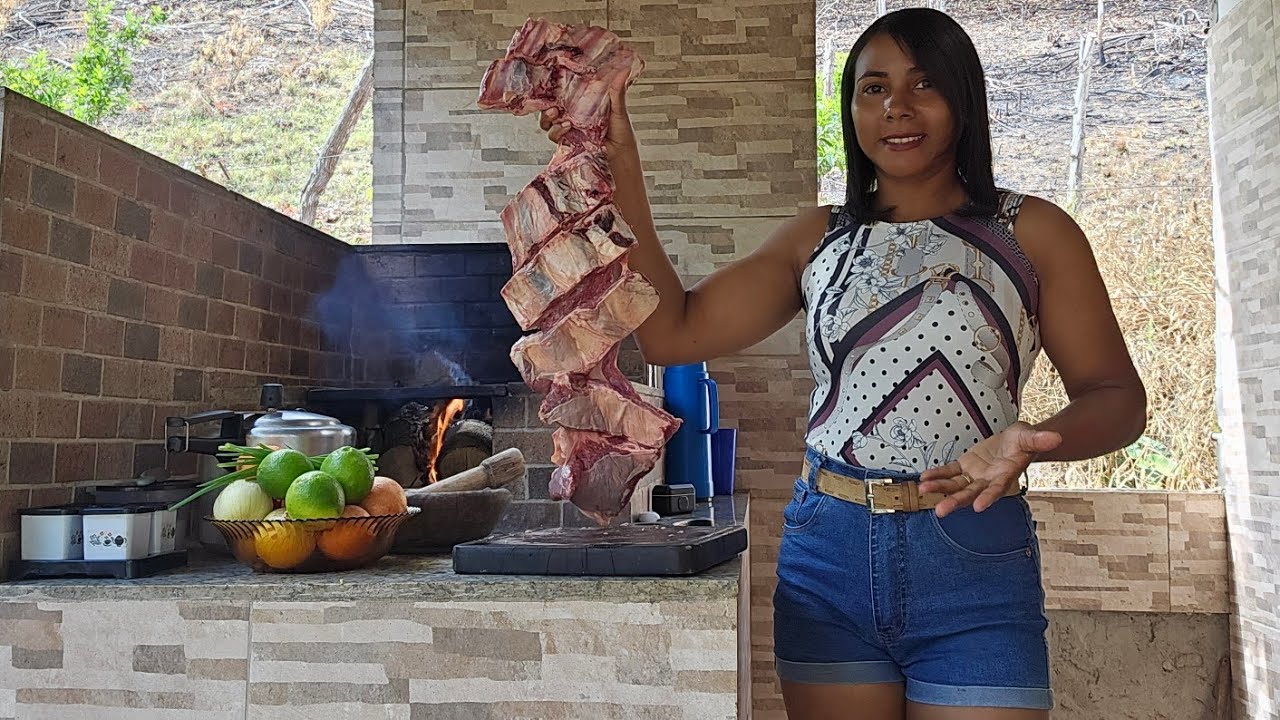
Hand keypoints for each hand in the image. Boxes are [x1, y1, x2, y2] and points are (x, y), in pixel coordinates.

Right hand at [538, 72, 636, 156]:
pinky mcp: (567, 141)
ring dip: (548, 117)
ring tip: (555, 113)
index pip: (563, 93)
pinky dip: (557, 131)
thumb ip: (617, 92)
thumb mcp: (618, 109)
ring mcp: (568, 129)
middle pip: (550, 106)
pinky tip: (566, 127)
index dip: (555, 88)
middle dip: (546, 103)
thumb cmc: (621, 131)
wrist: (621, 154)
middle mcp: (572, 115)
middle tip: (552, 101)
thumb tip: (623, 71)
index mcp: (582, 103)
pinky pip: (554, 136)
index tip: (553, 80)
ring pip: (548, 122)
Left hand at [918, 421, 1061, 517]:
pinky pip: (949, 472)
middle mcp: (988, 480)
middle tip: (941, 511)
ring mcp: (975, 475)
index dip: (989, 497)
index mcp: (1005, 476)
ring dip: (940, 487)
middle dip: (955, 501)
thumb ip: (1040, 439)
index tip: (979, 507)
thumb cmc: (1024, 442)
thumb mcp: (1031, 436)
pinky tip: (924, 478)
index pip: (997, 489)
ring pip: (956, 484)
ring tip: (924, 489)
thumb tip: (1056, 437)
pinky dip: (937, 474)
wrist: (1015, 442)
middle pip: (971, 494)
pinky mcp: (965, 467)